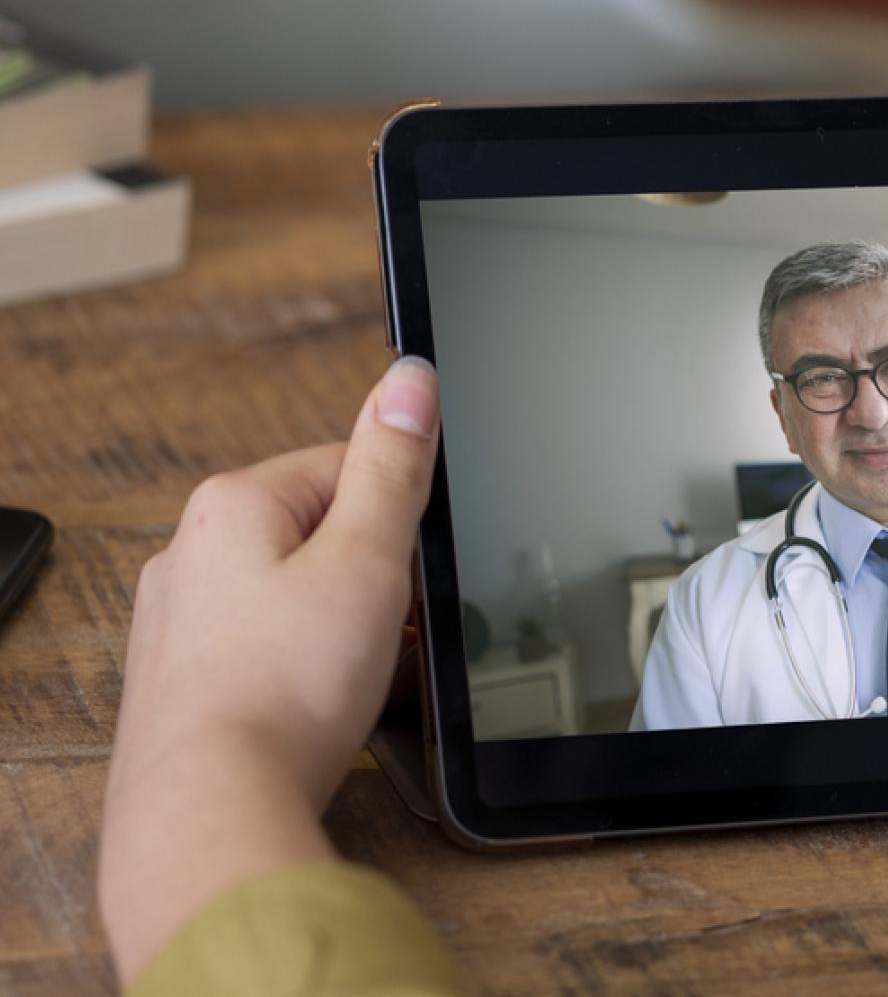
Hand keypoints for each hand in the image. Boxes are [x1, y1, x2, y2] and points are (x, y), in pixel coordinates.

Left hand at [98, 357, 440, 982]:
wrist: (212, 807)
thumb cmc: (285, 688)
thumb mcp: (368, 559)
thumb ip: (393, 465)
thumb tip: (411, 377)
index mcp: (232, 504)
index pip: (349, 469)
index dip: (400, 524)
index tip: (410, 573)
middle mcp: (190, 552)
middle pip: (323, 534)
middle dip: (372, 580)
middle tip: (387, 630)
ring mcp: (179, 622)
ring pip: (296, 598)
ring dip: (342, 630)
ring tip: (353, 678)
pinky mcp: (184, 682)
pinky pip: (268, 652)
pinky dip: (303, 674)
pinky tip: (318, 709)